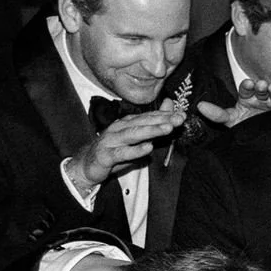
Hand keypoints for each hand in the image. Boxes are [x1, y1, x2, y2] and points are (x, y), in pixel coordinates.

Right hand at [71, 107, 185, 186]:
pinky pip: (122, 153)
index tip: (182, 115)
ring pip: (133, 134)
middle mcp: (119, 128)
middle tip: (179, 119)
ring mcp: (111, 141)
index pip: (148, 117)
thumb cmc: (114, 150)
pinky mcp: (105, 155)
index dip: (165, 115)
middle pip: (142, 122)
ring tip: (168, 128)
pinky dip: (135, 151)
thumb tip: (170, 105)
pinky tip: (148, 148)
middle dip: (162, 120)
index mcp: (126, 123)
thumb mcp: (135, 138)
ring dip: (151, 130)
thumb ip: (153, 123)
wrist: (87, 165)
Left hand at [196, 76, 270, 127]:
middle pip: (262, 89)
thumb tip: (199, 106)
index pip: (247, 88)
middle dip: (262, 87)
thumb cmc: (245, 128)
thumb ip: (217, 115)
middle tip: (262, 85)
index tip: (249, 84)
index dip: (248, 86)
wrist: (261, 143)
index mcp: (248, 98)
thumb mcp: (231, 121)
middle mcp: (261, 99)